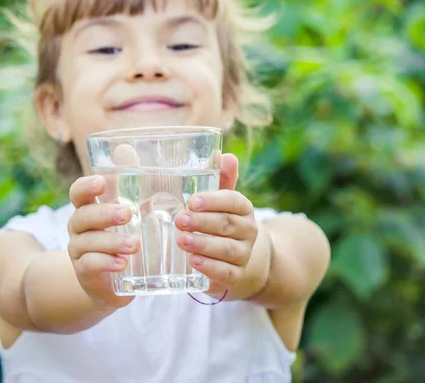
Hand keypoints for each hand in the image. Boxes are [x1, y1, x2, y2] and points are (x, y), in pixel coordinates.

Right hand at [67, 175, 137, 307]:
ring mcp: (79, 251)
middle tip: (128, 214)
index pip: (78, 193)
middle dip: (104, 213)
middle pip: (82, 216)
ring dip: (111, 241)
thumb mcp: (130, 210)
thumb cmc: (122, 237)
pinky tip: (122, 263)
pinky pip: (89, 265)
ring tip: (134, 245)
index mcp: (88, 208)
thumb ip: (129, 182)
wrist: (114, 282)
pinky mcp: (84, 273)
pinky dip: (105, 263)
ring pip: (87, 242)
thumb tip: (125, 148)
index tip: (101, 182)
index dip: (86, 186)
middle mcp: (79, 228)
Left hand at [174, 154, 257, 293]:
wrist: (242, 262)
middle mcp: (248, 230)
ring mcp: (244, 254)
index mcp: (243, 208)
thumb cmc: (223, 224)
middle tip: (179, 220)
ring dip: (203, 244)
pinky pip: (226, 272)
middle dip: (202, 222)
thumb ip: (220, 179)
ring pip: (226, 249)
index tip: (192, 201)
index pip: (233, 201)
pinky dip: (210, 267)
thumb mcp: (222, 202)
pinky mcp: (237, 276)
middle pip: (226, 224)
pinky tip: (193, 262)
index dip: (213, 200)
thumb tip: (221, 152)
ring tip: (182, 240)